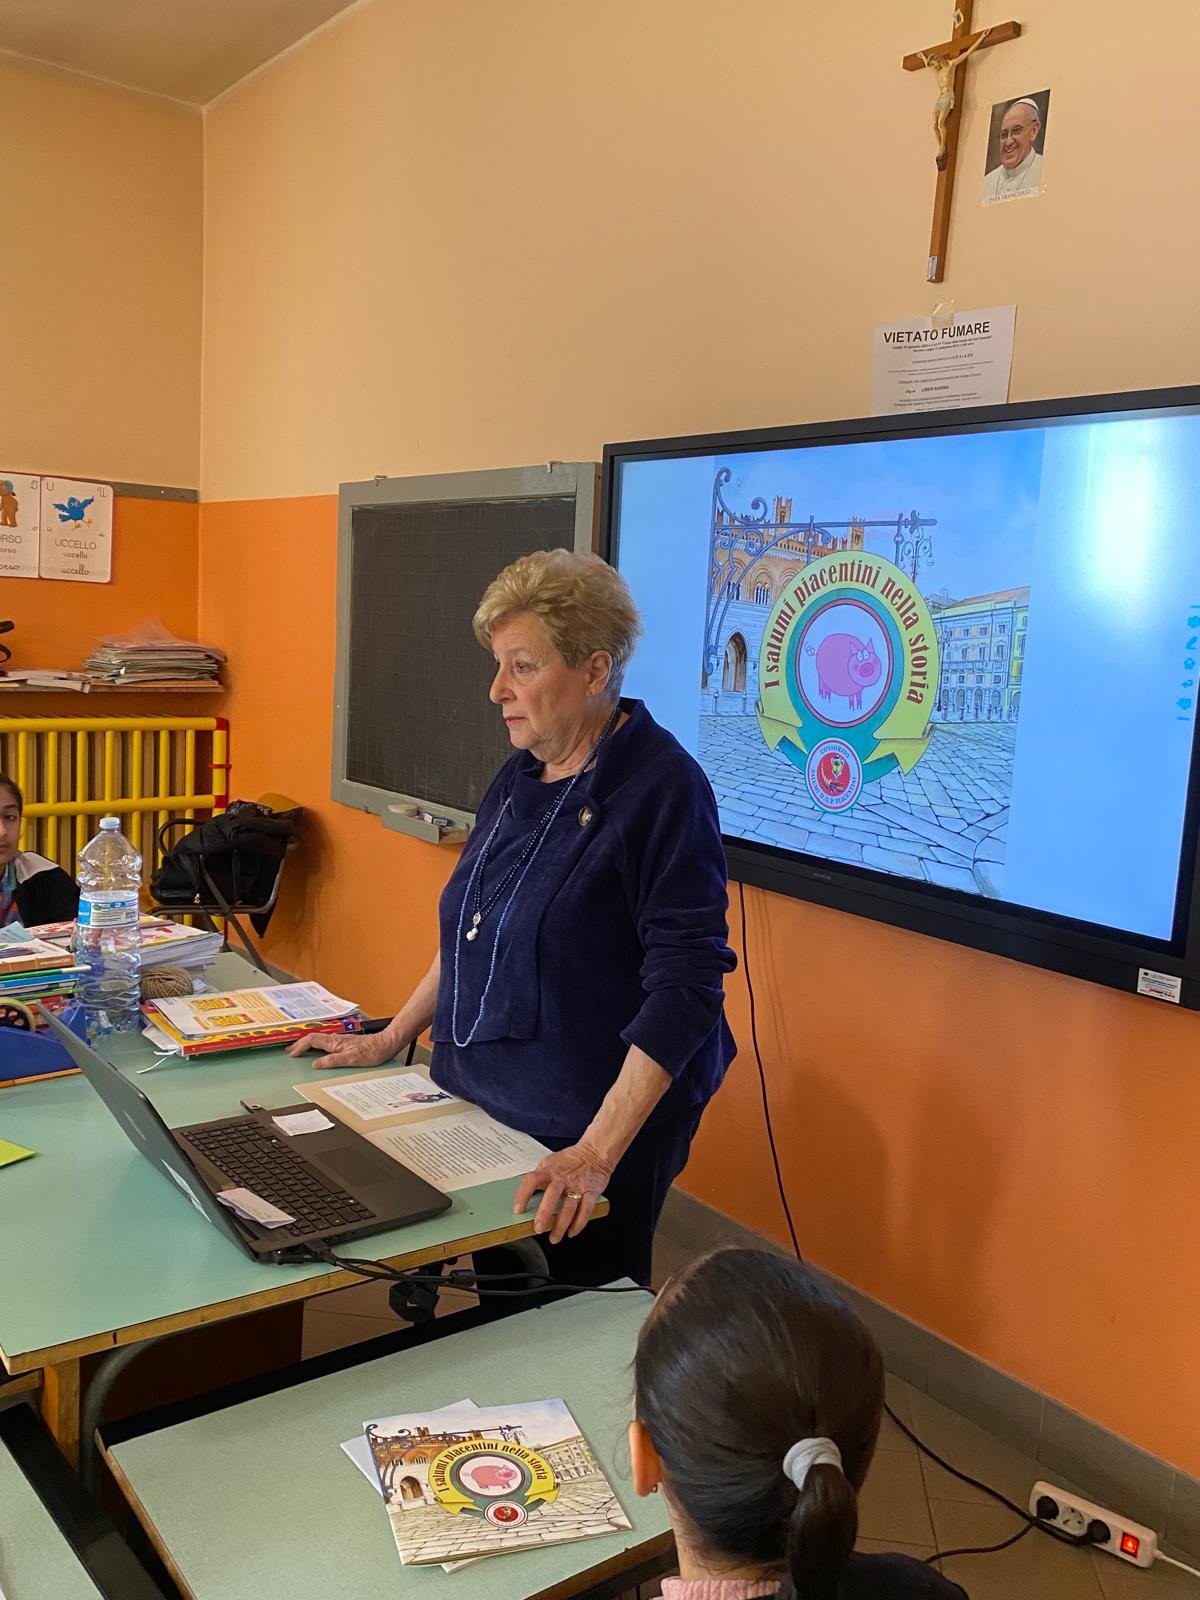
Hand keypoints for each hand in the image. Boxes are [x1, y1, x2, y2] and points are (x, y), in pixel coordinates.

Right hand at [286, 1029, 400, 1065]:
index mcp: (335, 1042)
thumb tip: (316, 1064)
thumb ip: (333, 1060)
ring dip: (307, 1045)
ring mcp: (340, 1041)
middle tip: (289, 1051)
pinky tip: (318, 1051)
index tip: (292, 1054)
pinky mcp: (345, 1044)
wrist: (386, 1044)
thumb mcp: (352, 1059)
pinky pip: (325, 1043)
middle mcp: (336, 1039)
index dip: (300, 1047)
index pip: (311, 1040)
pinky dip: (316, 1047)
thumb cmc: (372, 1051)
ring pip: (318, 1040)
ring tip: (299, 1051)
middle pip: (312, 1039)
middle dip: (299, 1044)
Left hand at [512, 1141, 612, 1244]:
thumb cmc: (570, 1161)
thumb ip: (540, 1178)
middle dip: (544, 1214)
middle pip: (552, 1195)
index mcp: (549, 1170)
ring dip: (561, 1225)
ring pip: (569, 1207)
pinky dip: (579, 1224)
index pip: (532, 1180)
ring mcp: (577, 1185)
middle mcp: (562, 1178)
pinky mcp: (591, 1192)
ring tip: (554, 1238)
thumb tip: (524, 1198)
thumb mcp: (550, 1163)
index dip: (523, 1195)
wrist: (594, 1152)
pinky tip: (571, 1232)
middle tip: (538, 1228)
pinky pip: (586, 1210)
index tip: (517, 1209)